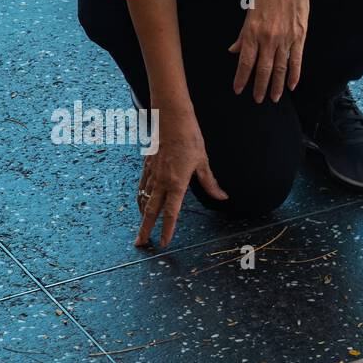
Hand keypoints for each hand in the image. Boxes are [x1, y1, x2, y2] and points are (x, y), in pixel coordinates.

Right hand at [135, 104, 226, 247]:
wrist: (171, 118)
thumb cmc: (190, 138)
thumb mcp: (203, 162)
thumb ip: (210, 183)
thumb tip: (223, 198)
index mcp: (177, 183)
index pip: (171, 213)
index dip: (167, 229)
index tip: (164, 243)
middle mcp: (161, 181)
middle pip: (151, 211)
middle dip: (145, 229)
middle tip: (139, 244)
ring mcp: (152, 173)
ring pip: (145, 200)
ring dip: (142, 216)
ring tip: (140, 230)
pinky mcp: (147, 166)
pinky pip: (142, 186)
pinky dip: (141, 198)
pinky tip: (141, 204)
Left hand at [228, 0, 315, 102]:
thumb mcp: (249, 11)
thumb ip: (243, 34)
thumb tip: (234, 50)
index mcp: (252, 31)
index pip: (245, 61)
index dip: (242, 78)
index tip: (238, 90)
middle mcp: (268, 38)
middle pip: (263, 69)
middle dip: (259, 86)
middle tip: (258, 100)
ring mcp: (285, 39)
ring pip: (279, 68)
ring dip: (276, 86)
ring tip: (274, 98)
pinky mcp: (299, 37)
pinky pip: (296, 61)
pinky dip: (294, 75)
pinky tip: (292, 86)